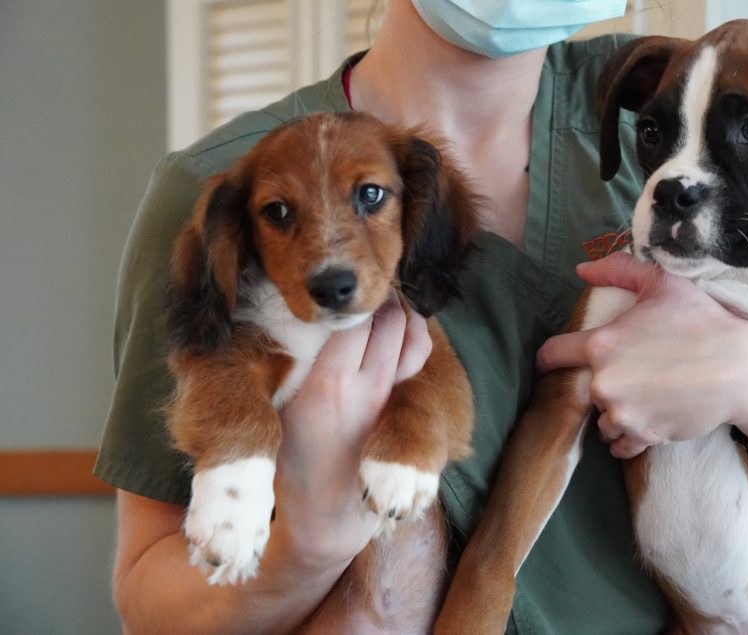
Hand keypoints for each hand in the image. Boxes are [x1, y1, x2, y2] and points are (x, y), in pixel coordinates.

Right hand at [273, 298, 432, 568]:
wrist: (323, 515)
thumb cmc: (288, 458)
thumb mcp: (273, 410)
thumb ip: (287, 364)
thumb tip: (297, 313)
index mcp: (328, 386)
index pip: (355, 320)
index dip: (353, 298)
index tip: (342, 288)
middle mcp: (368, 390)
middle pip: (390, 323)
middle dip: (381, 300)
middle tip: (364, 292)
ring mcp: (392, 401)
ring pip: (414, 339)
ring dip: (402, 317)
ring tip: (383, 308)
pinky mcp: (407, 411)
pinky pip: (419, 363)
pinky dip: (413, 340)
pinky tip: (398, 335)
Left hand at [536, 252, 747, 458]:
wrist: (743, 369)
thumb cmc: (703, 320)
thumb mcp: (662, 282)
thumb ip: (617, 270)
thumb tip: (580, 269)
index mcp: (601, 345)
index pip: (553, 354)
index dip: (551, 356)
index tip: (553, 360)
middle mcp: (605, 384)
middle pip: (584, 388)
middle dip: (602, 381)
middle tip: (630, 373)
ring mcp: (623, 414)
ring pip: (602, 419)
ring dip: (615, 411)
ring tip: (641, 397)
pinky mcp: (644, 436)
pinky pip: (620, 445)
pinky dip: (628, 436)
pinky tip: (644, 421)